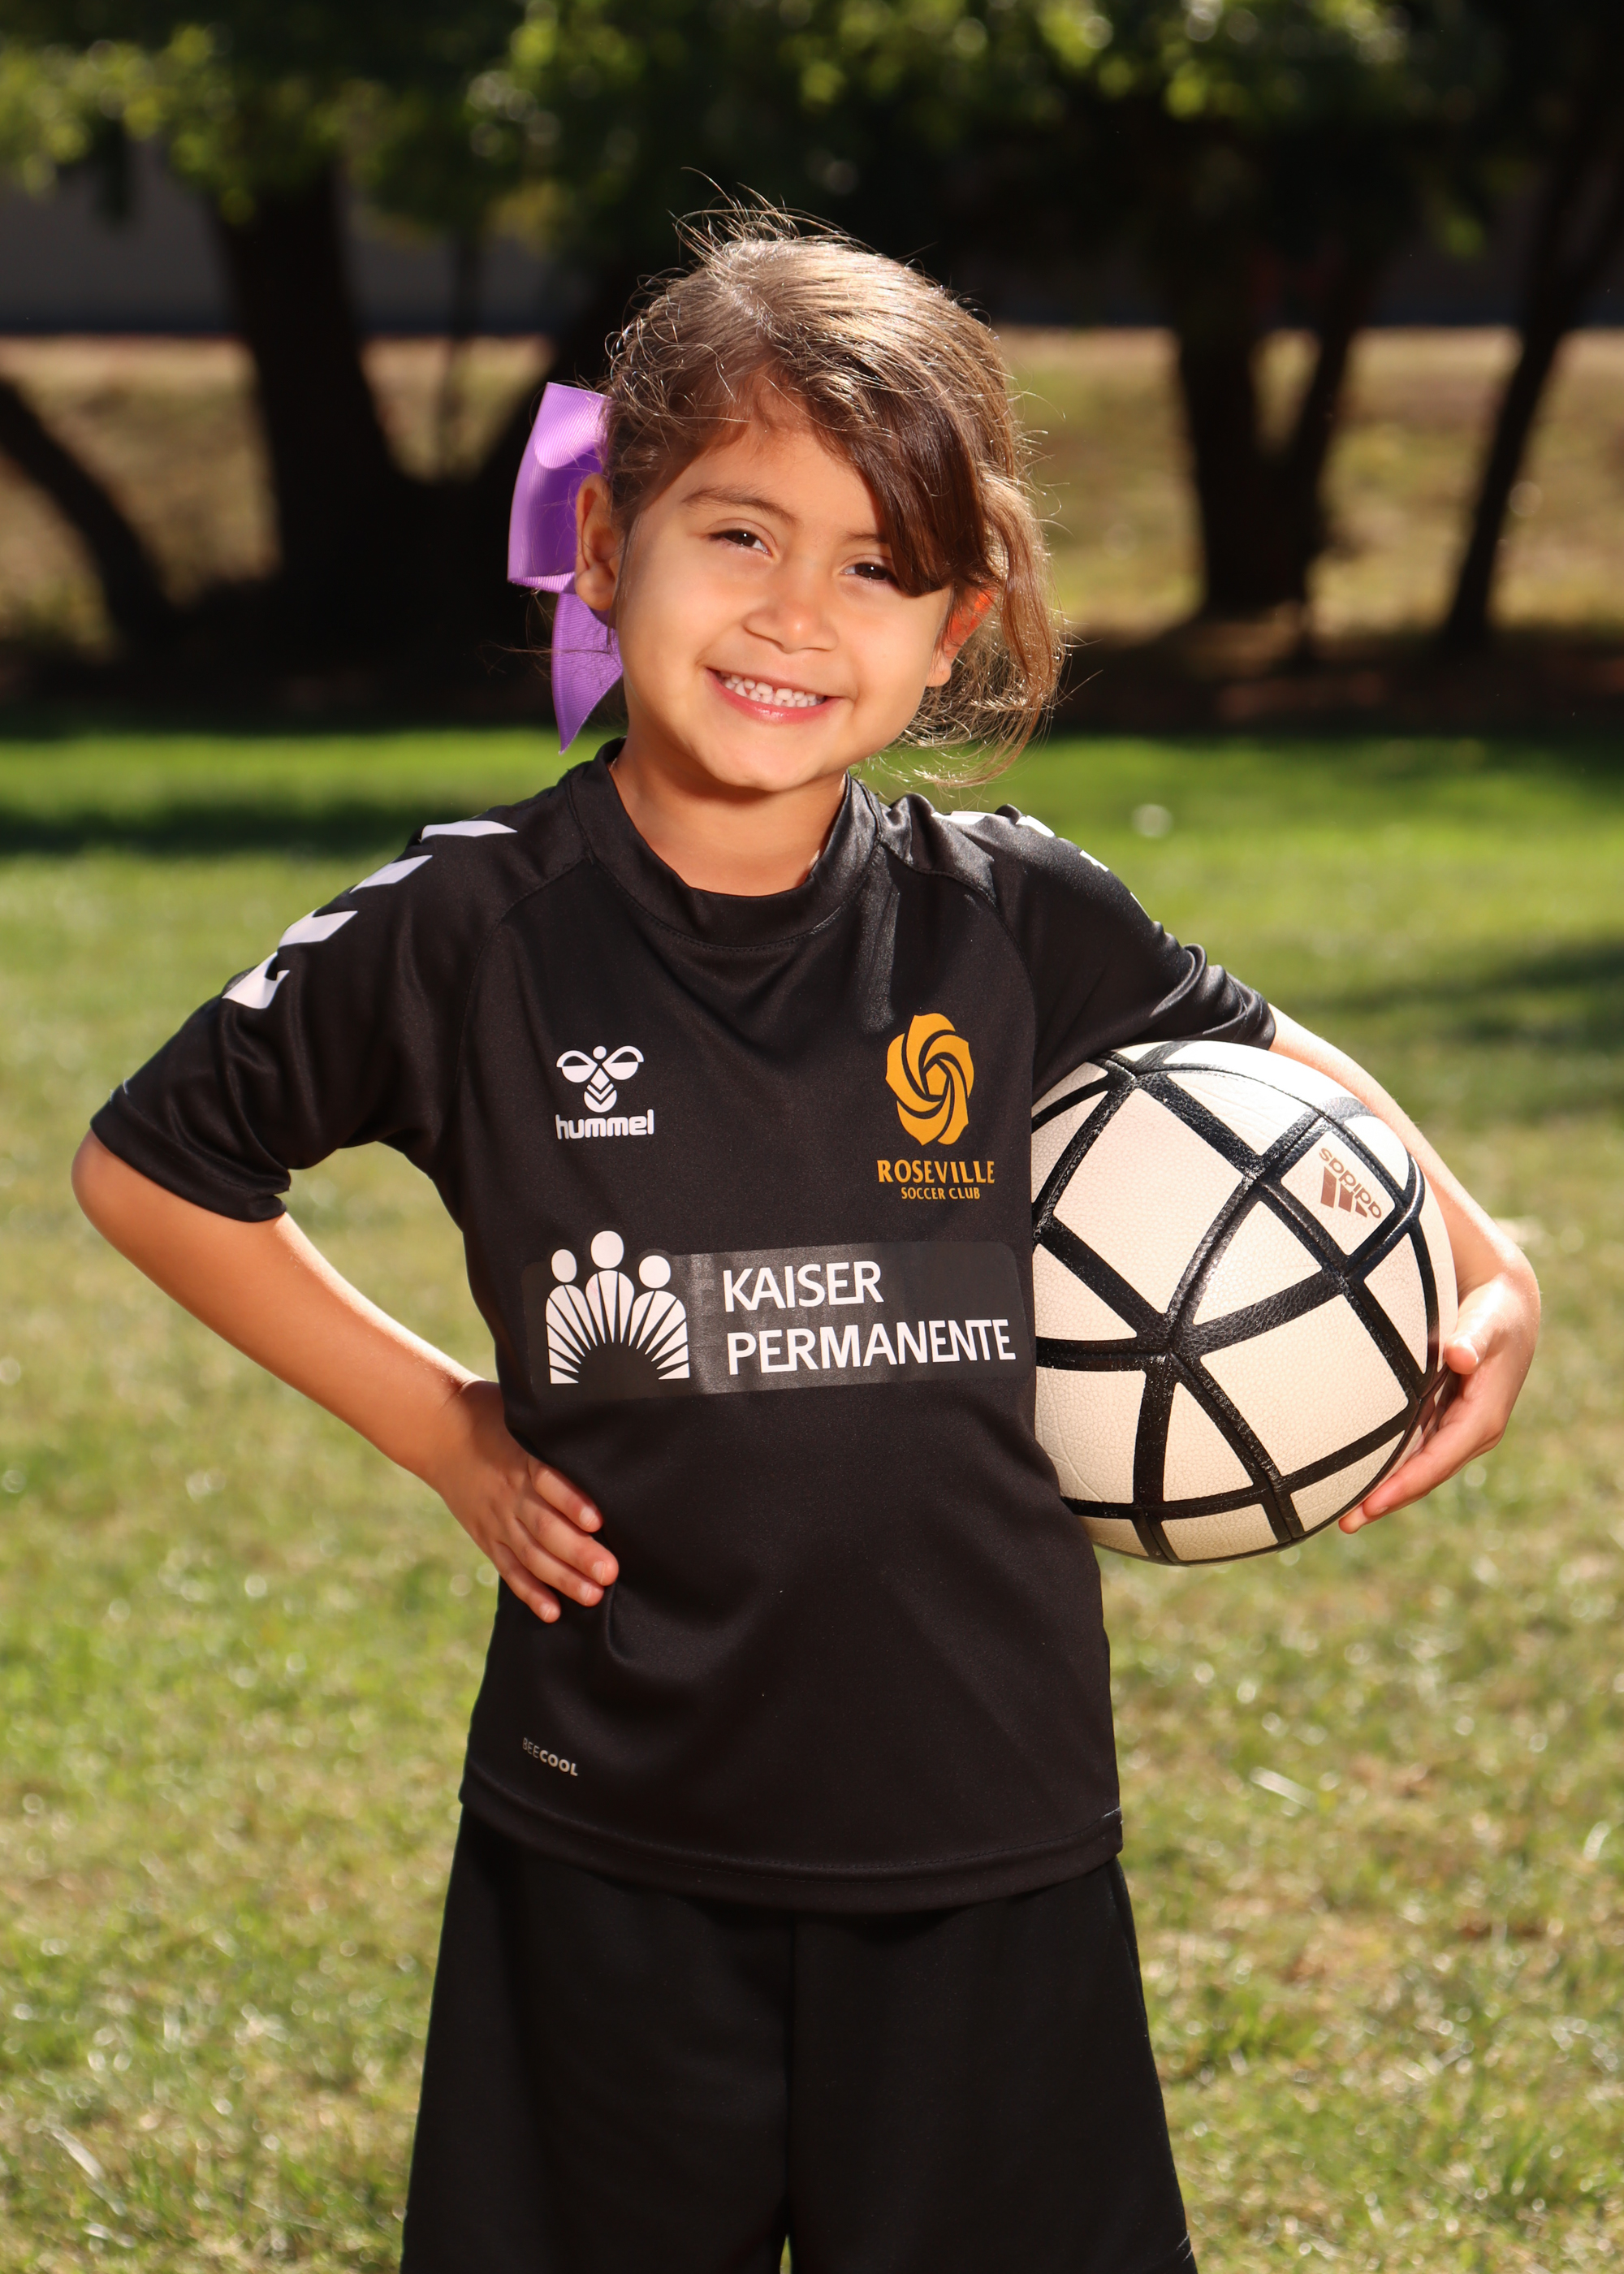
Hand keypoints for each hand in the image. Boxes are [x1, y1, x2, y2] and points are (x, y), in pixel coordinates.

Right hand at [422, 1379, 617, 1621]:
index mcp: (520, 1459)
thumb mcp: (522, 1411)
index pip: (548, 1482)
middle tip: (610, 1571)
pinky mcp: (486, 1535)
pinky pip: (508, 1568)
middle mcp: (508, 1494)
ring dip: (562, 1577)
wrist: (436, 1429)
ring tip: (593, 1595)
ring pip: (531, 1554)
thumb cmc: (490, 1412)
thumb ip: (555, 1425)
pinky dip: (529, 1591)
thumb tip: (598, 1420)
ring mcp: (495, 1519)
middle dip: (578, 1553)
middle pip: (545, 1527)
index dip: (572, 1502)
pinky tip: (552, 1611)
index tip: (598, 1520)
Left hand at [1340, 1255, 1539, 1530]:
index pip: (1437, 1462)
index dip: (1403, 1486)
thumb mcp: (1488, 1323)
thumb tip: (1460, 1356)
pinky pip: (1411, 1452)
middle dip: (1386, 1500)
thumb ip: (1473, 1339)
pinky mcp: (1441, 1420)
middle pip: (1423, 1476)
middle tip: (1344, 1523)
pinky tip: (1353, 1479)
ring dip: (1381, 1492)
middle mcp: (1470, 1432)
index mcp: (1482, 1419)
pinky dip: (1385, 1468)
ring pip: (1414, 1469)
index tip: (1370, 1505)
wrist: (1507, 1308)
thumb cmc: (1496, 1313)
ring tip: (1341, 1515)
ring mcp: (1455, 1429)